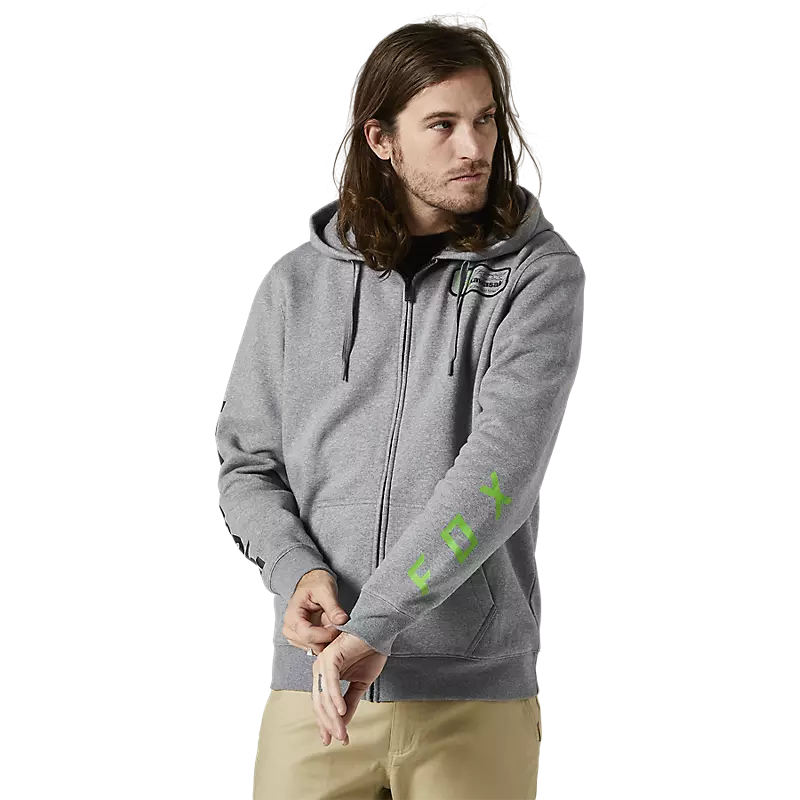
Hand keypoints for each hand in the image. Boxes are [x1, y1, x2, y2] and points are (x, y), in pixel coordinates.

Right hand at [283, 570, 349, 655]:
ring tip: (332, 622)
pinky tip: (329, 627)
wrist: (311, 581)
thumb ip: (333, 607)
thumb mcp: (326, 590)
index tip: (338, 626)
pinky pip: (316, 647)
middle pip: (311, 644)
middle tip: (338, 623)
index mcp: (292, 616)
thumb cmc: (315, 583)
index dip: (326, 634)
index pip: (307, 634)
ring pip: (315, 648)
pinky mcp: (302, 639)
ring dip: (327, 639)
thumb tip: (342, 621)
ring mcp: (295, 636)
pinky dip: (325, 640)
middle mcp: (290, 629)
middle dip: (328, 637)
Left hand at [312, 630, 387, 746]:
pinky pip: (332, 681)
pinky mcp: (331, 656)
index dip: (326, 723)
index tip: (333, 740)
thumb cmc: (369, 652)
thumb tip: (343, 725)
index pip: (321, 704)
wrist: (379, 631)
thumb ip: (350, 702)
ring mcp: (323, 661)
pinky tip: (342, 711)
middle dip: (329, 724)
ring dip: (334, 717)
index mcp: (325, 675)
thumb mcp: (360, 684)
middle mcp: (320, 669)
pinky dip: (336, 698)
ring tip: (342, 732)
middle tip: (340, 739)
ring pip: (324, 695)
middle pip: (320, 703)